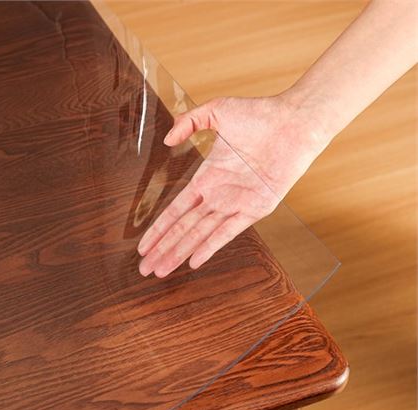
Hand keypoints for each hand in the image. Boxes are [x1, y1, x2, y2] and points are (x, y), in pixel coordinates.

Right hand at [138, 95, 329, 276]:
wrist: (293, 122)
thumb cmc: (259, 114)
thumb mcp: (217, 111)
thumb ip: (189, 123)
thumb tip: (166, 140)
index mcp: (207, 178)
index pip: (176, 210)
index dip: (158, 228)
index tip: (143, 244)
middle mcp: (218, 196)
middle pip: (183, 229)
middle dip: (163, 249)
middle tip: (144, 268)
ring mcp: (235, 204)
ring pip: (200, 234)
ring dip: (179, 252)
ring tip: (161, 270)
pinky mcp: (255, 209)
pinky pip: (228, 231)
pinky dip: (210, 247)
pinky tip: (194, 261)